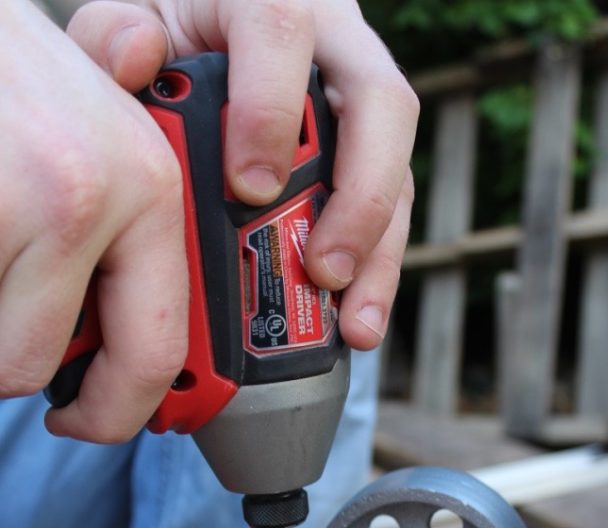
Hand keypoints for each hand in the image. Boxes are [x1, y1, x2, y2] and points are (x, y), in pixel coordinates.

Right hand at [0, 0, 187, 441]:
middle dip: (6, 361)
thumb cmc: (7, 75)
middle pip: (37, 364)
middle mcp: (92, 196)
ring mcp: (19, 199)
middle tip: (0, 327)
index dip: (116, 412)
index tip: (84, 422)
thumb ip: (122, 222)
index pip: (154, 351)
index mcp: (148, 189)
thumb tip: (140, 340)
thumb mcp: (90, 132)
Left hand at [68, 0, 418, 350]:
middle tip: (323, 269)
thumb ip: (114, 34)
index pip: (284, 33)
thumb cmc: (174, 32)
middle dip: (360, 196)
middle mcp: (337, 46)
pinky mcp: (374, 158)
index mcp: (269, 1)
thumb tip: (137, 56)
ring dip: (379, 252)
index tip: (248, 186)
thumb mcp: (136, 19)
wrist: (211, 29)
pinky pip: (392, 213)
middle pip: (380, 106)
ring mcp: (363, 107)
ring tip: (354, 322)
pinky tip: (357, 322)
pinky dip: (376, 273)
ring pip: (399, 170)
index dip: (273, 110)